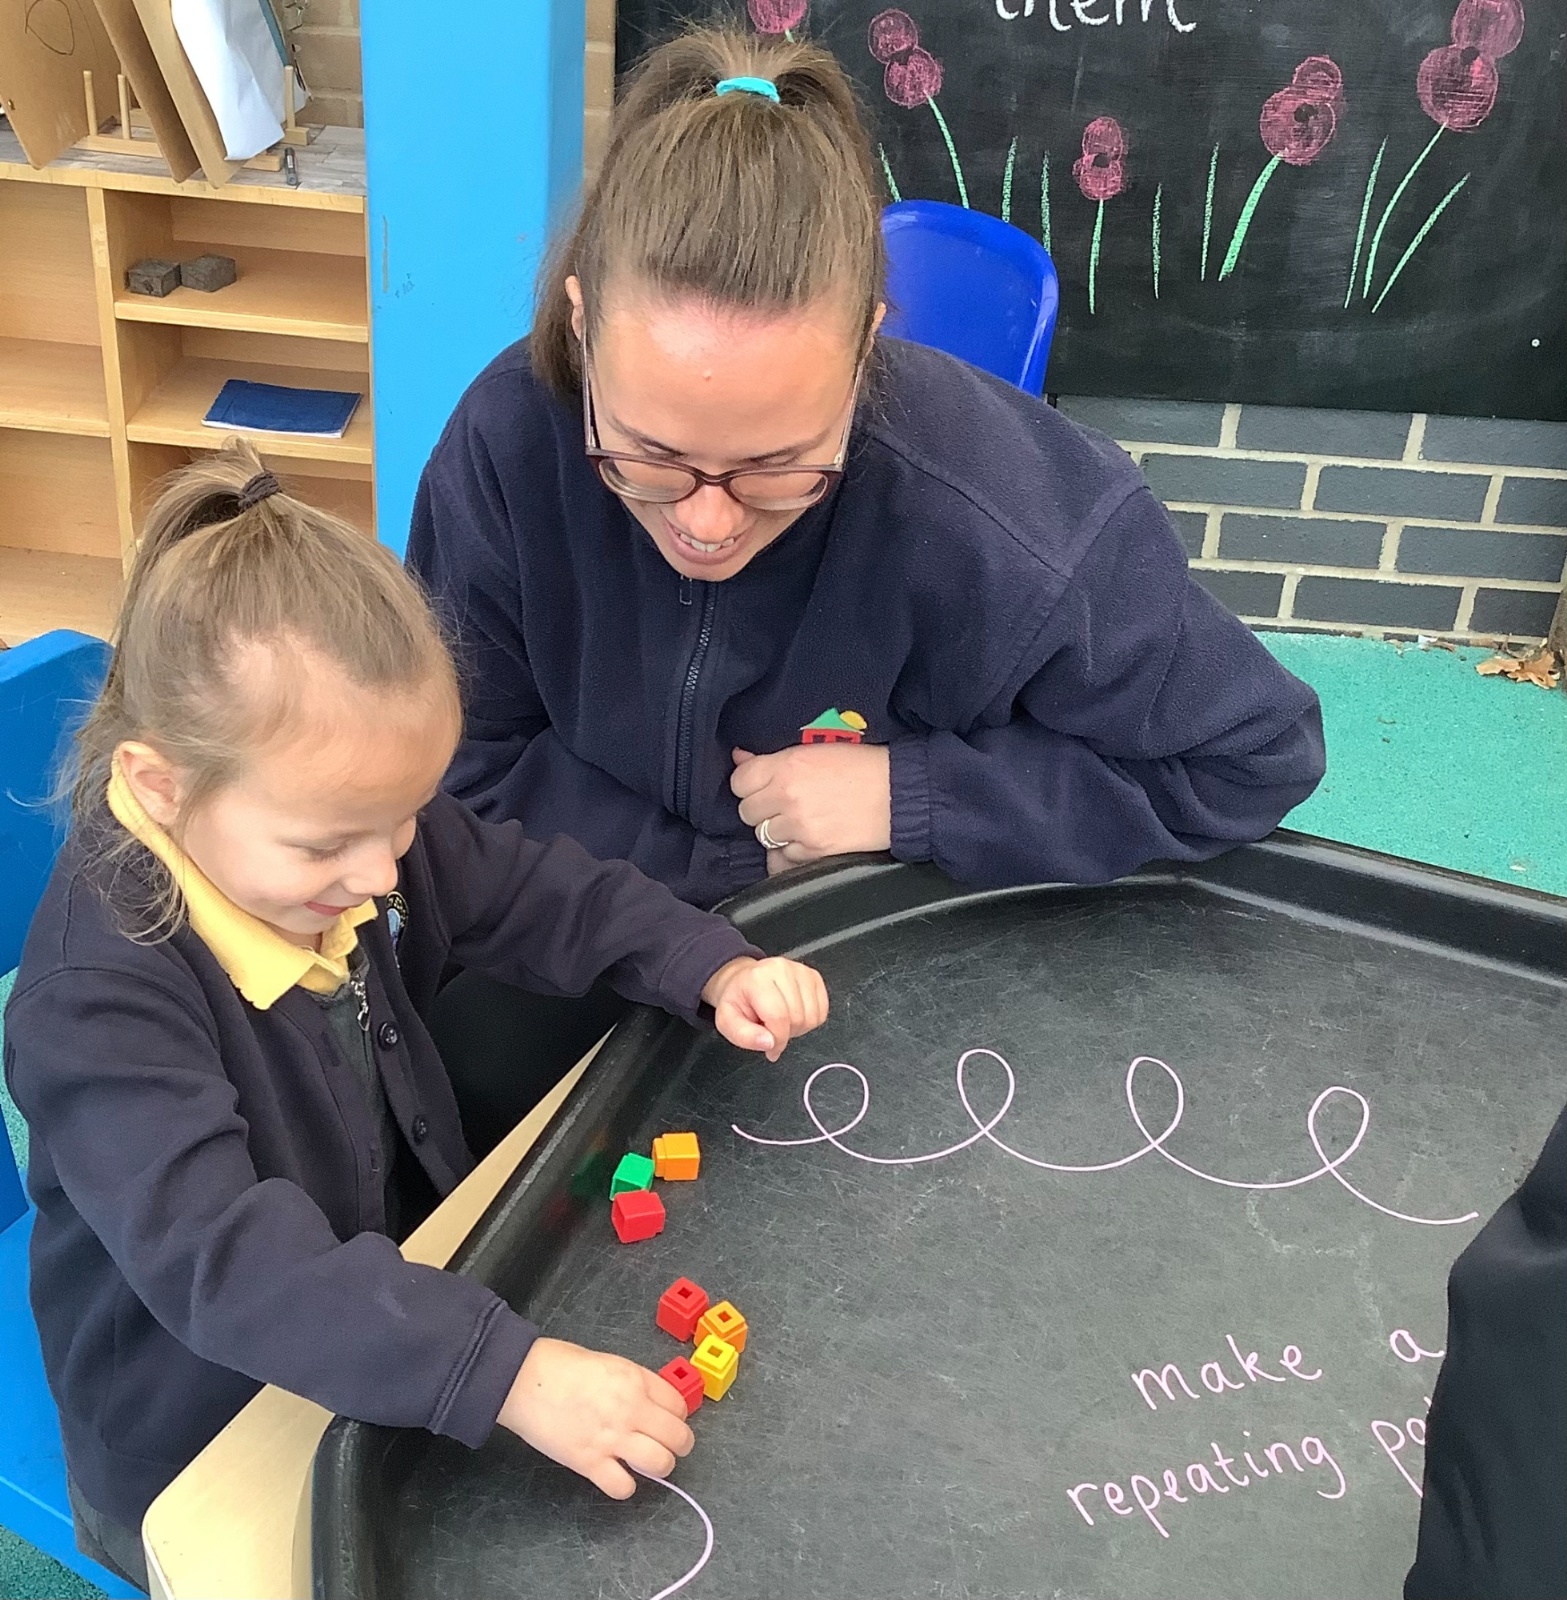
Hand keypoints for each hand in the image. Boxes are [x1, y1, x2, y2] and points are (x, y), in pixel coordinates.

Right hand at [497, 1337, 693, 1498]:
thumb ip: (634, 1383)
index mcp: (636, 1380)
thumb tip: (650, 1402)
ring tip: (650, 1463)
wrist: (525, 1378)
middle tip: (669, 1446)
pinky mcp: (589, 1462)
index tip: (670, 1421)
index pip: (679, 1406)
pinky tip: (618, 1476)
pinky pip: (622, 1486)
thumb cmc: (561, 1364)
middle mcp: (631, 1409)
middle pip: (678, 1437)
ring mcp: (611, 1438)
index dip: (678, 1416)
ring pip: (660, 1463)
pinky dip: (624, 1486)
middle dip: (678, 1445)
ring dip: (660, 1466)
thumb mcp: (610, 1362)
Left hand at [702, 955, 828, 1061]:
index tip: (771, 1047)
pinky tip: (794, 1014)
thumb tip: (769, 1043)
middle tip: (772, 1029)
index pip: (779, 1017)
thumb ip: (745, 1036)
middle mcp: (781, 970)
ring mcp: (800, 971)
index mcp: (758, 979)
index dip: (777, 1040)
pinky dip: (810, 1020)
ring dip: (799, 1027)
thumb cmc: (738, 1001)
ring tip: (782, 1021)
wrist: (743, 981)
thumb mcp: (727, 1022)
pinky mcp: (813, 976)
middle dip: (786, 1033)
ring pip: (812, 1016)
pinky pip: (822, 1010)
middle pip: (798, 1018)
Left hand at [731, 744, 891, 867]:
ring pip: (763, 835)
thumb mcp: (817, 750)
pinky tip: (809, 837)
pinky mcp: (814, 851)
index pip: (739, 781)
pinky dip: (792, 850)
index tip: (761, 785)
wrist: (900, 793)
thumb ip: (774, 758)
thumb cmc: (863, 766)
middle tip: (782, 803)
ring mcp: (800, 826)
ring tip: (799, 820)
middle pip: (747, 811)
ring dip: (777, 830)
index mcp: (788, 765)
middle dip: (762, 808)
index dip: (749, 784)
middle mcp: (788, 796)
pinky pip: (784, 856)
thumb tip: (739, 757)